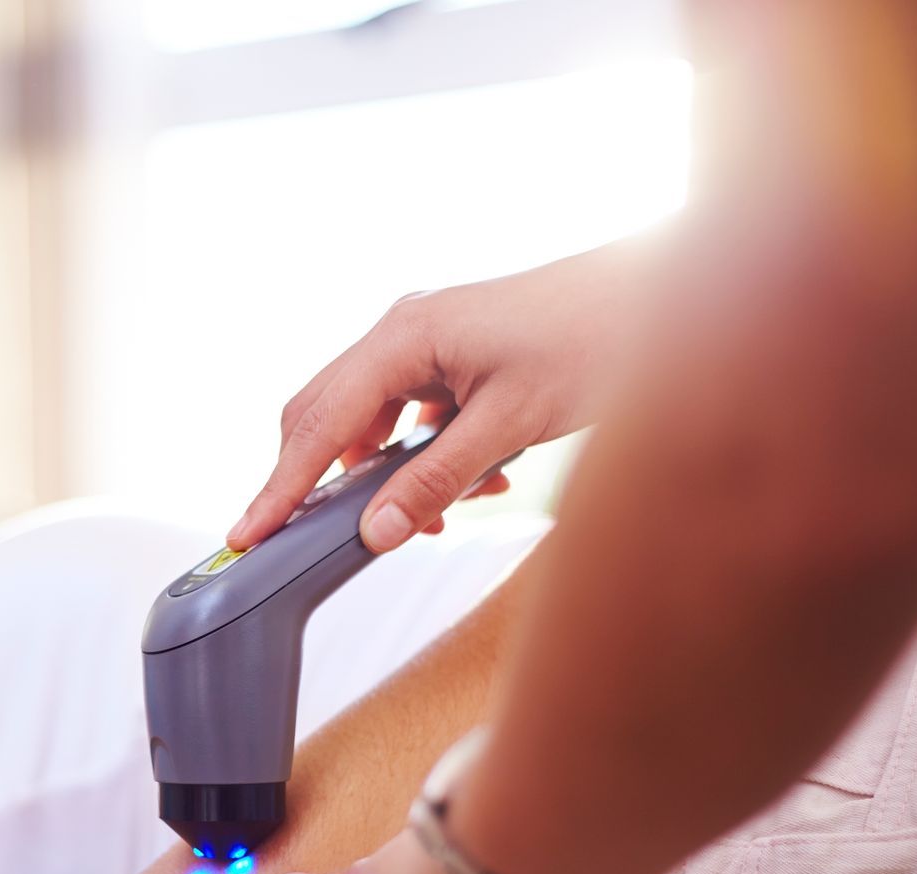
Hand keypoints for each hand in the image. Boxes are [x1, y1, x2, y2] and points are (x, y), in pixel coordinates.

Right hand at [228, 238, 647, 553]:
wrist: (669, 290)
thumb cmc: (600, 337)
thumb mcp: (512, 423)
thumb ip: (436, 479)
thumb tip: (375, 533)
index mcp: (404, 336)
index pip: (318, 425)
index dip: (280, 487)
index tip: (248, 534)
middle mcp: (404, 331)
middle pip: (326, 417)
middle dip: (321, 482)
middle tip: (310, 539)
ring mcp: (428, 340)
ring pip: (372, 421)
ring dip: (390, 475)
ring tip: (437, 512)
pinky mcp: (456, 354)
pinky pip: (411, 414)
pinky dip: (425, 456)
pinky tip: (475, 479)